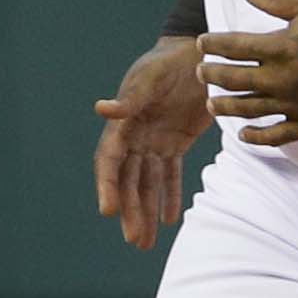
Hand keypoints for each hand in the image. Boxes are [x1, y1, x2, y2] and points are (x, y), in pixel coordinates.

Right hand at [92, 36, 209, 251]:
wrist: (196, 54)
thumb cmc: (167, 62)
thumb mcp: (149, 77)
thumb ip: (130, 98)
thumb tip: (101, 109)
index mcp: (122, 122)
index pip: (109, 160)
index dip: (107, 185)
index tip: (108, 211)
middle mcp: (134, 136)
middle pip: (127, 180)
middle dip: (130, 210)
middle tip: (134, 240)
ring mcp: (153, 141)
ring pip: (146, 184)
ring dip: (145, 211)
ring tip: (145, 243)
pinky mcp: (175, 143)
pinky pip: (169, 175)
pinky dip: (168, 196)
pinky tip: (169, 219)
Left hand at [199, 0, 297, 148]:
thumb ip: (274, 0)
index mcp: (279, 47)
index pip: (232, 46)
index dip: (211, 44)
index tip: (202, 43)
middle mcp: (280, 79)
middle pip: (232, 79)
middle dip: (211, 74)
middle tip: (201, 72)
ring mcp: (293, 105)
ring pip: (246, 110)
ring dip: (224, 107)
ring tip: (212, 104)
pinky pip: (273, 136)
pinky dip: (255, 137)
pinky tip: (243, 134)